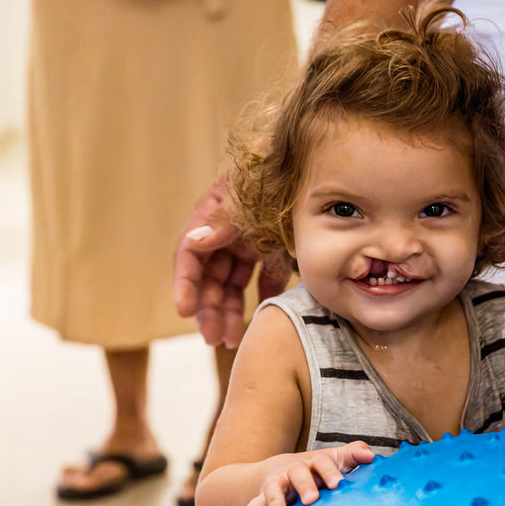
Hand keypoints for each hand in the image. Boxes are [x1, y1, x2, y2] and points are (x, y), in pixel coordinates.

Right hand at [173, 176, 291, 347]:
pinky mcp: (276, 252)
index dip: (185, 282)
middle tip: (212, 338)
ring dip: (231, 311)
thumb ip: (224, 221)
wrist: (320, 165)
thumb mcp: (251, 197)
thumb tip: (191, 243)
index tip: (184, 310)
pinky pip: (265, 281)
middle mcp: (229, 230)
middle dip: (209, 308)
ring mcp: (253, 241)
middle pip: (211, 275)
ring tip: (232, 340)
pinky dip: (262, 300)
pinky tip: (261, 321)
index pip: (190, 253)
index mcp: (215, 213)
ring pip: (234, 284)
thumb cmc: (282, 174)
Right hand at [242, 442, 374, 505]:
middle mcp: (295, 471)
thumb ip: (353, 455)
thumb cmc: (318, 470)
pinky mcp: (261, 499)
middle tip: (312, 500)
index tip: (338, 484)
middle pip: (298, 474)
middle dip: (305, 485)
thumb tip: (372, 455)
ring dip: (275, 502)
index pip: (323, 462)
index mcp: (316, 463)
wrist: (281, 469)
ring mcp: (277, 485)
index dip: (330, 471)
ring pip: (274, 489)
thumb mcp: (335, 460)